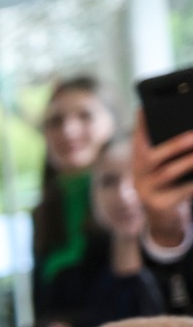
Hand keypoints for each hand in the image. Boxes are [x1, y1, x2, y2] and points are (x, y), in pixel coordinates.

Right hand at [132, 114, 192, 248]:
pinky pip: (181, 191)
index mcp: (139, 161)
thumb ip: (168, 151)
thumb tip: (182, 131)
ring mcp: (146, 190)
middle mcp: (138, 175)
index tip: (145, 107)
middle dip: (173, 144)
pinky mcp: (159, 204)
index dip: (140, 124)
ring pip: (167, 172)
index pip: (138, 139)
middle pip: (149, 156)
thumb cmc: (170, 184)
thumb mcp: (164, 167)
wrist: (163, 218)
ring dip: (188, 161)